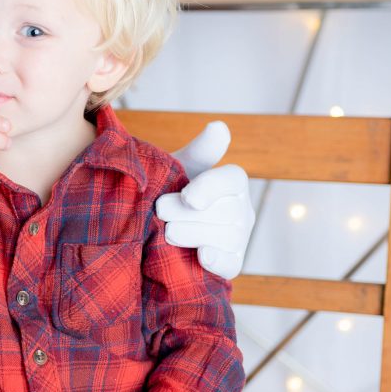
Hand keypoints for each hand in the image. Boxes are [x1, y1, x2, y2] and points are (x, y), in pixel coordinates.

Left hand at [157, 121, 255, 279]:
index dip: (211, 187)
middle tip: (160, 211)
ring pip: (228, 237)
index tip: (187, 196)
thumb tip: (219, 127)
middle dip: (191, 213)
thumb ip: (199, 152)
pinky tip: (203, 257)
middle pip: (229, 212)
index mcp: (230, 184)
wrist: (149, 227)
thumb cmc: (166, 191)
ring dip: (194, 234)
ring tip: (167, 233)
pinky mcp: (229, 263)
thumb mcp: (177, 170)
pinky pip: (232, 264)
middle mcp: (241, 210)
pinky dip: (218, 261)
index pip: (233, 180)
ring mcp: (237, 239)